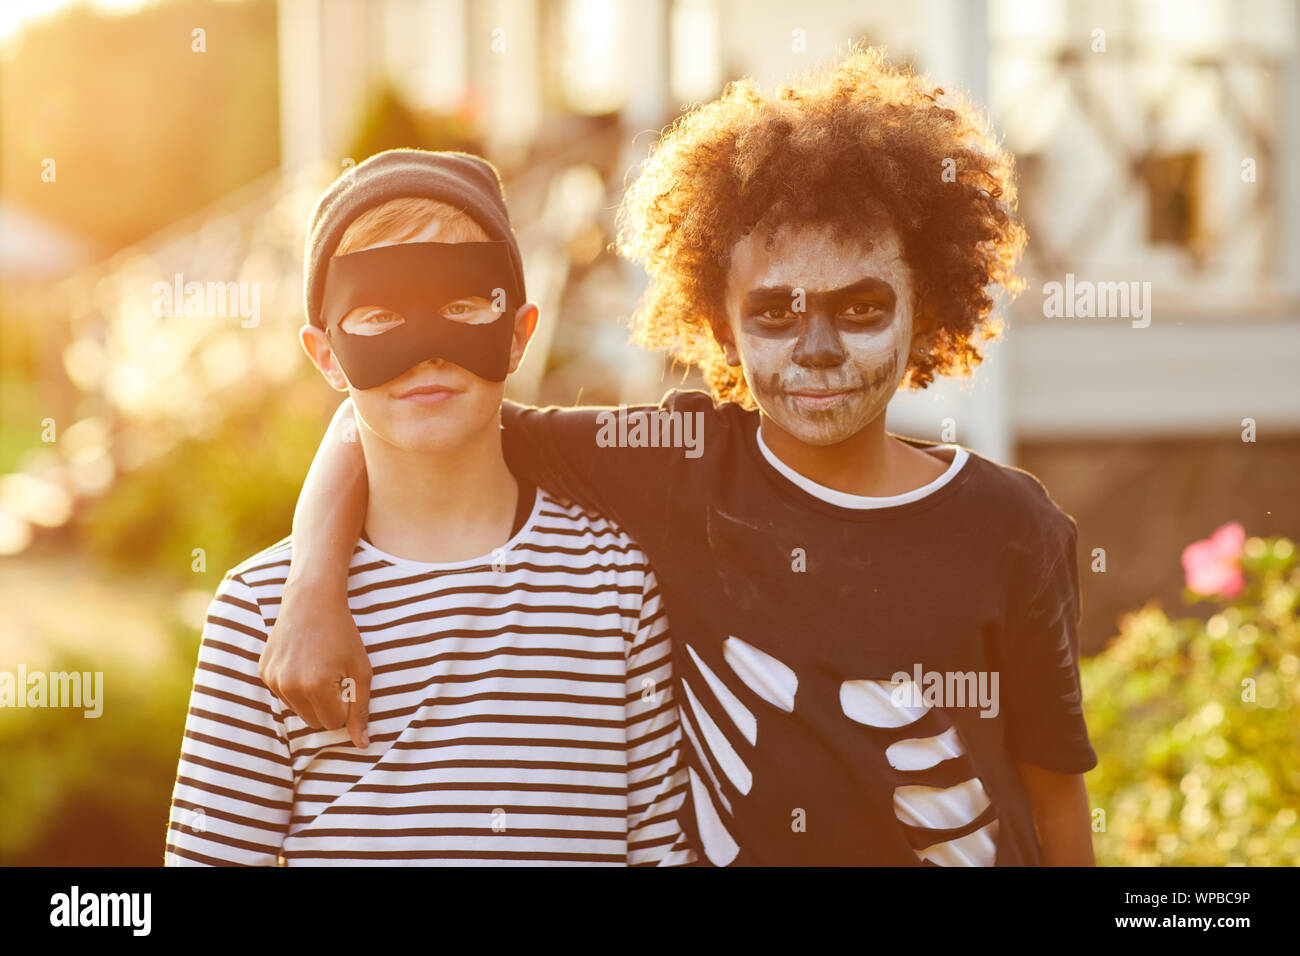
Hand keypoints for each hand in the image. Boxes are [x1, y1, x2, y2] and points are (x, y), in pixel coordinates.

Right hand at [259, 575, 371, 748]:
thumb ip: (361, 711)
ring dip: (311, 697)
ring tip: (318, 667)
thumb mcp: (360, 671)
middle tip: (334, 675)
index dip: (345, 706)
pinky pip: (284, 695)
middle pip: (314, 721)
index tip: (347, 682)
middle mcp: (290, 686)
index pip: (333, 724)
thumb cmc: (343, 635)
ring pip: (298, 710)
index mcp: (316, 687)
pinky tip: (302, 661)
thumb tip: (363, 746)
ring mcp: (273, 679)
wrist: (312, 600)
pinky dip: (295, 685)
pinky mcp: (263, 672)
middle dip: (328, 706)